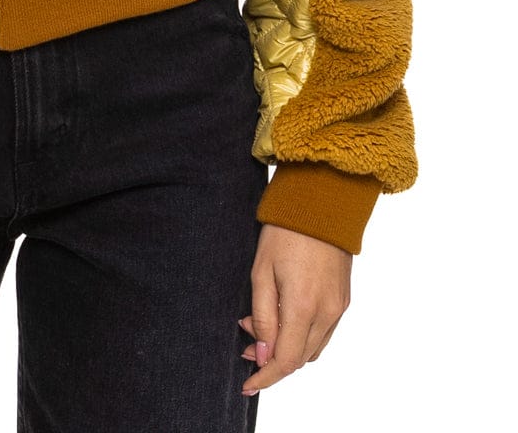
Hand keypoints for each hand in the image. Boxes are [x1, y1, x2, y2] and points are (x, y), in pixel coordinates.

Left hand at [238, 223, 351, 396]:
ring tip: (260, 331)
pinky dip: (303, 337)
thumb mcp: (261, 271)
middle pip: (299, 359)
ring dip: (287, 350)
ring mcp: (339, 308)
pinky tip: (284, 321)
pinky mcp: (344, 300)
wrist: (322, 204)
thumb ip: (263, 317)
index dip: (266, 377)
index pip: (285, 360)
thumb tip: (262, 354)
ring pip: (313, 349)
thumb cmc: (286, 231)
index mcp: (303, 307)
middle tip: (246, 347)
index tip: (248, 385)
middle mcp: (327, 313)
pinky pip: (324, 334)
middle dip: (272, 361)